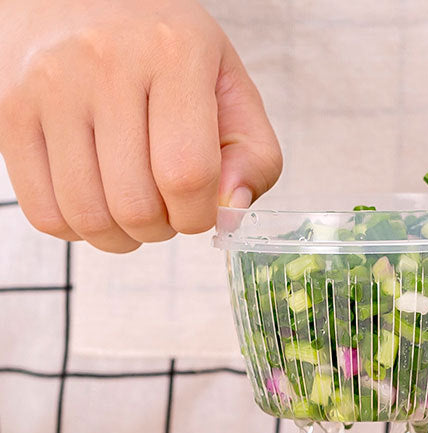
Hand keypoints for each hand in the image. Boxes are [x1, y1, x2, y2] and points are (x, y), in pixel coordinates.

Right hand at [0, 0, 280, 252]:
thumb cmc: (165, 51)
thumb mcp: (229, 86)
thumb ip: (254, 155)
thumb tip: (232, 213)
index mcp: (173, 53)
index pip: (187, 174)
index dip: (199, 215)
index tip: (199, 208)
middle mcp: (104, 63)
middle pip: (135, 206)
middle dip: (162, 229)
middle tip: (166, 208)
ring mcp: (47, 87)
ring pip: (88, 216)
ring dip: (121, 236)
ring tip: (134, 209)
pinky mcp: (9, 112)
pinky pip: (45, 213)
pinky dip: (77, 229)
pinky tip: (97, 203)